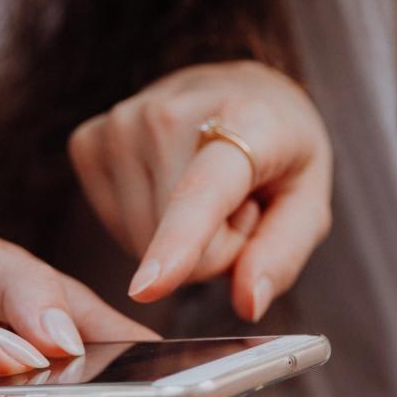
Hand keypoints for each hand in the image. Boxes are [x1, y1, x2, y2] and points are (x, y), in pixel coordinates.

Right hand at [68, 61, 331, 321]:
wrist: (240, 93)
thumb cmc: (280, 151)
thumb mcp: (308, 200)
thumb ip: (283, 253)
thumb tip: (248, 304)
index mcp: (244, 121)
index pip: (202, 194)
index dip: (178, 243)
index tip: (146, 288)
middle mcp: (169, 113)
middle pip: (177, 244)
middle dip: (212, 247)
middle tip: (235, 205)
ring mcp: (120, 124)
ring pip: (141, 242)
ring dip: (178, 239)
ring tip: (205, 194)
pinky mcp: (88, 141)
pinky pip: (114, 228)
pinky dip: (145, 225)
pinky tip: (167, 187)